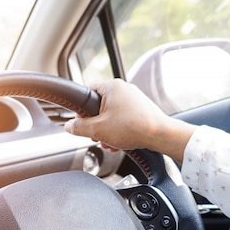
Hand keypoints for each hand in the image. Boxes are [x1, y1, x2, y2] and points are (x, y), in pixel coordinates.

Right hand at [64, 79, 197, 161]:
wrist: (160, 135)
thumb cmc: (133, 127)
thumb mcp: (98, 130)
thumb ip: (79, 128)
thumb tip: (69, 127)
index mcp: (111, 86)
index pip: (87, 91)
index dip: (80, 110)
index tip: (80, 122)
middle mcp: (123, 89)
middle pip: (99, 106)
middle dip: (96, 125)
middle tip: (97, 136)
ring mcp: (134, 99)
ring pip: (112, 114)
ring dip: (107, 130)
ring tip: (110, 142)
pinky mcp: (141, 109)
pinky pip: (124, 118)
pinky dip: (119, 130)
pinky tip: (120, 142)